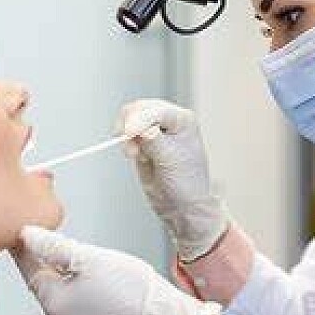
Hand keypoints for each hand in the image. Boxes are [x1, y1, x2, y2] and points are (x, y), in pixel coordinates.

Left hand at [12, 226, 219, 314]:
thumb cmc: (132, 289)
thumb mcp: (89, 257)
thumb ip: (54, 246)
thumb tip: (28, 236)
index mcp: (53, 303)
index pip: (30, 270)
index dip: (28, 250)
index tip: (26, 237)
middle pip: (46, 286)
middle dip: (55, 268)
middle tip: (78, 255)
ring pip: (63, 301)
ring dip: (70, 285)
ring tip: (97, 276)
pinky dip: (82, 302)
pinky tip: (101, 293)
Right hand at [117, 99, 227, 260]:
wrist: (183, 206)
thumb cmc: (187, 184)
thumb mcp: (171, 160)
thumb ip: (154, 141)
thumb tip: (140, 127)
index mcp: (183, 120)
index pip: (156, 110)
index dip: (140, 119)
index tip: (129, 133)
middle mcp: (170, 121)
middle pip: (140, 108)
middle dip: (130, 126)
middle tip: (130, 148)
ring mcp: (156, 130)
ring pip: (130, 119)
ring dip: (127, 135)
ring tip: (135, 154)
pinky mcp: (144, 142)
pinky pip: (127, 134)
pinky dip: (126, 142)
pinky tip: (136, 155)